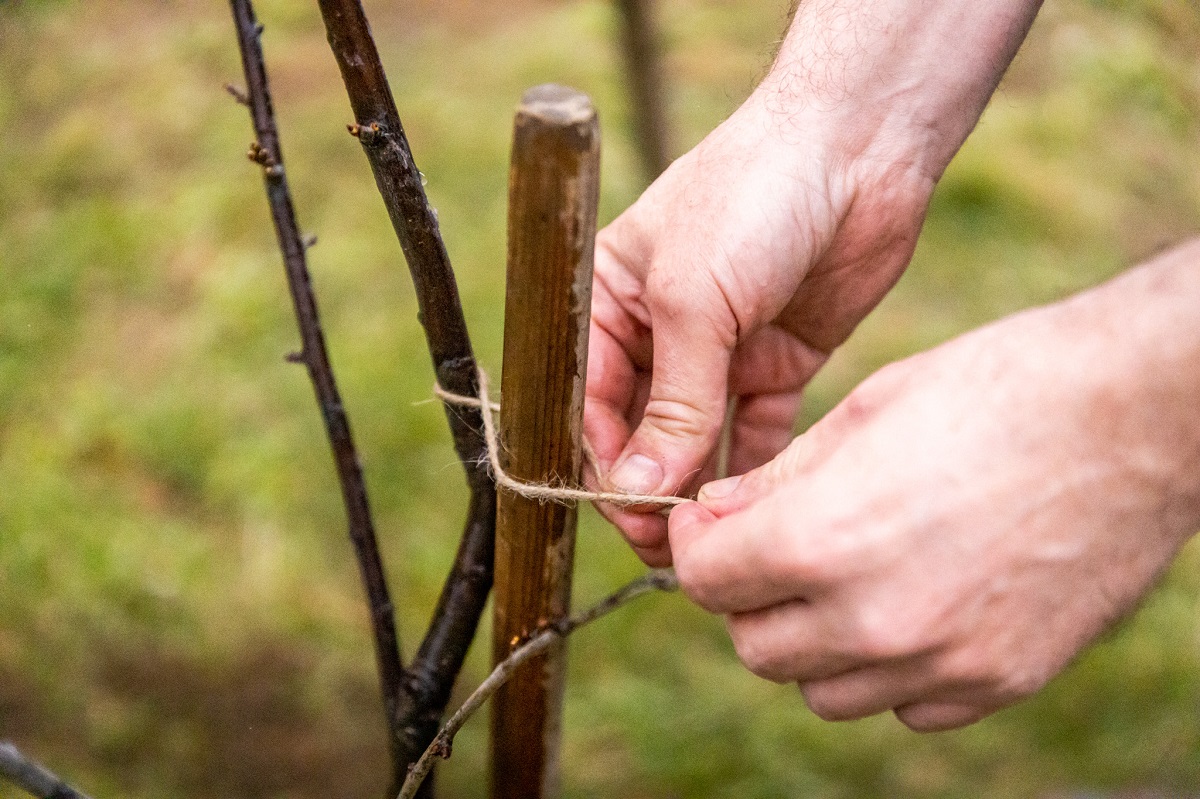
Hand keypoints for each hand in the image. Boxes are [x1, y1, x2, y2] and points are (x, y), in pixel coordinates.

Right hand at [584, 94, 934, 564]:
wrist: (858, 147)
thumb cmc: (752, 197)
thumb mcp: (695, 299)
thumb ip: (672, 400)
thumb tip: (639, 484)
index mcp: (609, 300)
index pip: (586, 397)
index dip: (599, 457)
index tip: (621, 508)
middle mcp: (658, 330)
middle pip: (638, 428)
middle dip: (645, 482)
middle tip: (663, 537)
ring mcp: (719, 349)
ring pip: (695, 439)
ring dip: (694, 486)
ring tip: (704, 536)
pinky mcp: (777, 360)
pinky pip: (756, 429)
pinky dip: (751, 467)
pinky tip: (750, 505)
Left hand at [669, 248, 1199, 729]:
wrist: (1137, 415)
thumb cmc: (998, 388)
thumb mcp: (865, 410)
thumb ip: (777, 480)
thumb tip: (717, 513)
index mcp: (826, 540)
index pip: (706, 581)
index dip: (694, 546)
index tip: (707, 523)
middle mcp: (878, 620)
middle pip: (756, 648)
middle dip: (746, 597)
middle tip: (768, 549)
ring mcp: (944, 662)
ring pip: (824, 691)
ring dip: (812, 642)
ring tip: (841, 578)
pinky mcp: (1002, 679)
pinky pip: (908, 707)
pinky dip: (889, 670)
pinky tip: (910, 606)